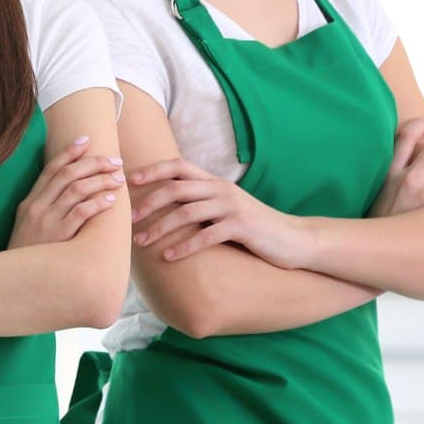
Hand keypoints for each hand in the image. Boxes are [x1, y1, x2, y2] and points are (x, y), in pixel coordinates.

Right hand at [9, 136, 123, 248]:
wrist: (17, 280)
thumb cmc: (28, 254)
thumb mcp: (28, 226)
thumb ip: (44, 209)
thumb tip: (69, 193)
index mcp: (29, 202)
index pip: (51, 169)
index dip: (69, 153)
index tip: (86, 140)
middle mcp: (37, 206)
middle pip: (68, 174)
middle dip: (93, 164)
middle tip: (114, 162)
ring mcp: (47, 220)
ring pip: (77, 189)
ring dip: (100, 181)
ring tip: (118, 179)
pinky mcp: (59, 235)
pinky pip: (81, 212)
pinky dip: (97, 203)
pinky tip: (111, 201)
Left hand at [127, 159, 313, 267]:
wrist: (294, 239)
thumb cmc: (255, 227)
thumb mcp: (227, 208)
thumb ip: (203, 203)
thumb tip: (169, 208)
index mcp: (216, 182)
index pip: (179, 166)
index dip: (153, 171)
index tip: (129, 180)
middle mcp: (222, 189)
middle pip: (177, 188)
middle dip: (149, 202)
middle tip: (129, 219)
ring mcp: (232, 207)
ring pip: (187, 213)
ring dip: (161, 227)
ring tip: (141, 242)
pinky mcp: (242, 227)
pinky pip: (206, 235)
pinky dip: (185, 246)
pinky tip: (169, 257)